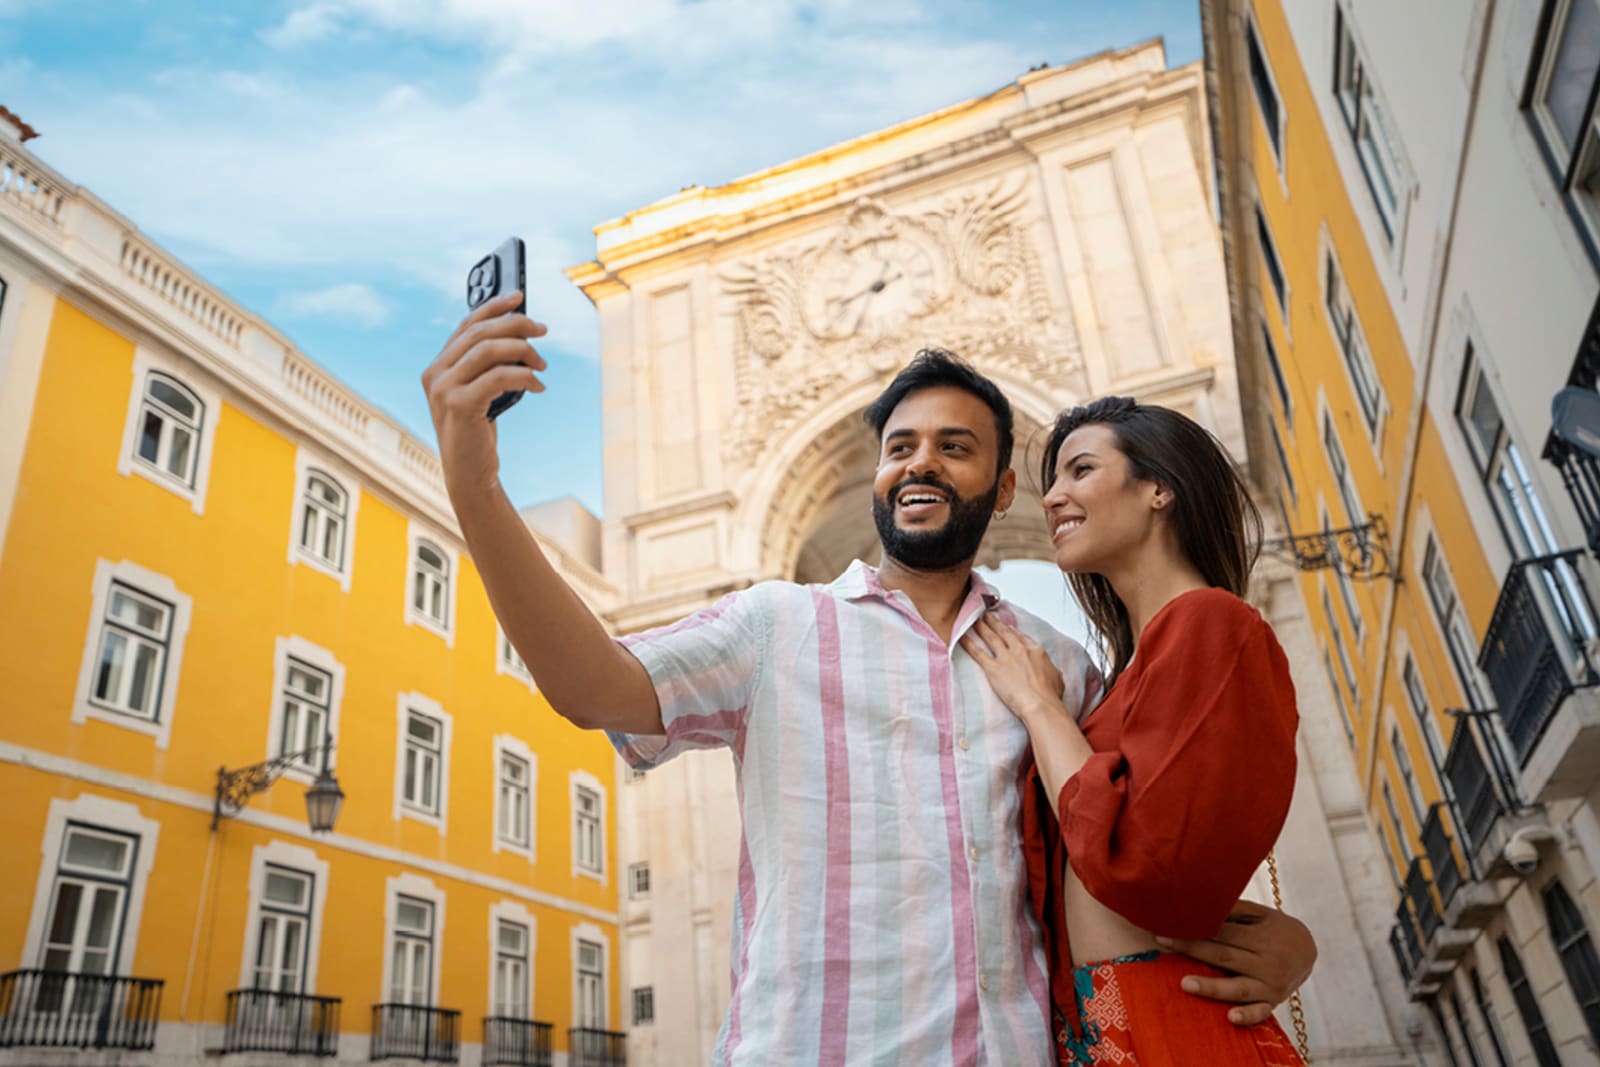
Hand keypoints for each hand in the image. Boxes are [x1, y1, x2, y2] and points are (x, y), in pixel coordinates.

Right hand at [421, 291, 547, 502]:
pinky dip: (525, 376)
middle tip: (543, 330)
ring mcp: (443, 390)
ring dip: (524, 351)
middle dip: (516, 325)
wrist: (469, 474)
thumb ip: (487, 366)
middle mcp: (434, 374)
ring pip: (489, 350)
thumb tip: (521, 333)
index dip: (493, 306)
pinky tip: (539, 386)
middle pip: (480, 332)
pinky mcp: (460, 405)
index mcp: (436, 367)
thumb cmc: (478, 432)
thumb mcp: (480, 393)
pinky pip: (499, 376)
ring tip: (542, 364)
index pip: (466, 324)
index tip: (519, 296)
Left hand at [959, 615, 1065, 720]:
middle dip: (994, 622)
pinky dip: (968, 643)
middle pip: (1004, 632)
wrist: (1040, 705)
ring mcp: (1006, 658)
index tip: (1006, 626)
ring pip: (991, 638)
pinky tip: (961, 637)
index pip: (1021, 637)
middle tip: (986, 615)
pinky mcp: (994, 669)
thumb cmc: (1049, 696)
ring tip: (974, 620)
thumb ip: (1053, 671)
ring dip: (981, 627)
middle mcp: (1020, 650)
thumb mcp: (1058, 679)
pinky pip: (978, 653)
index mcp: (1036, 651)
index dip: (1012, 630)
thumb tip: (1055, 672)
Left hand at [1154, 900, 1316, 1025]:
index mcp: (1262, 937)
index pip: (1224, 933)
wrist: (1309, 951)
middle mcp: (1267, 962)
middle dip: (1192, 949)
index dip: (1196, 928)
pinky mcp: (1273, 1002)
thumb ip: (1234, 910)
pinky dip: (1247, 1016)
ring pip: (1237, 988)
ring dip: (1211, 987)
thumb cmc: (1275, 928)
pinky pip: (1260, 1012)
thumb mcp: (1260, 914)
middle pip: (1224, 956)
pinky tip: (1230, 1018)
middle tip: (1163, 942)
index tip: (1170, 924)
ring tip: (1185, 983)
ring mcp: (1270, 985)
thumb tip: (1200, 902)